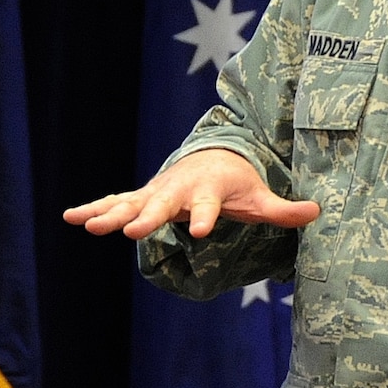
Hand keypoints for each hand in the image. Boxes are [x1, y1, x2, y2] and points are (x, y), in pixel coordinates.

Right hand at [62, 148, 318, 239]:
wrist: (212, 157)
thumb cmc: (238, 183)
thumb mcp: (260, 196)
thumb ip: (284, 209)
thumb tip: (319, 212)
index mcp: (208, 190)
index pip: (207, 206)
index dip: (205, 217)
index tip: (202, 230)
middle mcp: (178, 190)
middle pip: (161, 205)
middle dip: (146, 218)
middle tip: (130, 231)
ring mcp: (156, 193)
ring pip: (131, 204)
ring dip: (110, 215)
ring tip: (87, 226)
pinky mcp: (141, 197)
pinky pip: (114, 202)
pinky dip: (93, 208)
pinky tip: (69, 217)